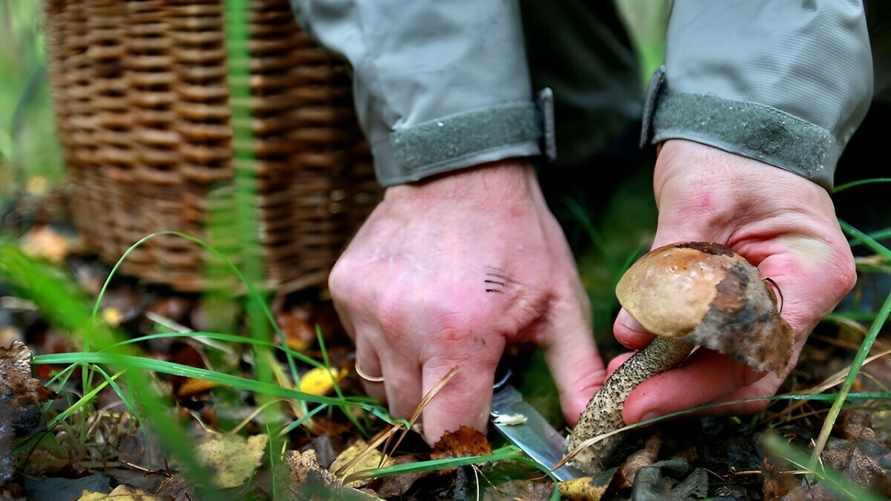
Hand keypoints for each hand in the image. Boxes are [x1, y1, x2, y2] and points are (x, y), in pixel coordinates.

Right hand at [329, 160, 603, 442]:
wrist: (462, 169)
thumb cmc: (518, 236)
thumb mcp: (560, 300)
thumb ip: (574, 368)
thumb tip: (588, 420)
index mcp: (460, 336)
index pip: (448, 430)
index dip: (467, 437)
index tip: (481, 420)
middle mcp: (401, 326)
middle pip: (411, 412)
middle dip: (441, 404)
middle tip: (468, 365)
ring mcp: (365, 307)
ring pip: (379, 383)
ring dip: (410, 376)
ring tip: (440, 334)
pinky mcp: (344, 288)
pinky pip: (360, 345)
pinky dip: (386, 343)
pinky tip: (413, 308)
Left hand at [612, 140, 855, 423]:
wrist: (735, 128)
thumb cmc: (726, 154)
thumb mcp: (694, 204)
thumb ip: (666, 272)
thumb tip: (631, 336)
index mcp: (811, 273)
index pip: (756, 354)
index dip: (696, 386)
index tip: (639, 398)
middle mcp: (803, 299)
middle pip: (747, 373)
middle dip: (683, 393)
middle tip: (623, 401)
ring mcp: (777, 305)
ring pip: (731, 368)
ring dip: (677, 380)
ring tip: (622, 379)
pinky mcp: (745, 304)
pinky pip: (716, 345)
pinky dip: (678, 357)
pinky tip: (636, 358)